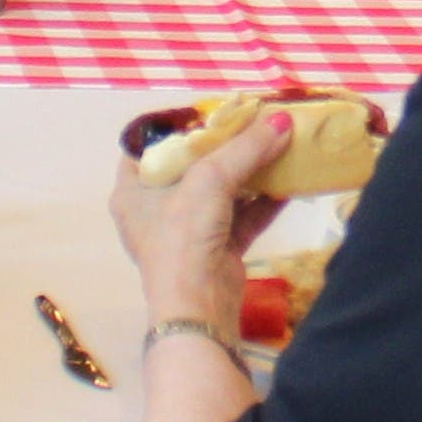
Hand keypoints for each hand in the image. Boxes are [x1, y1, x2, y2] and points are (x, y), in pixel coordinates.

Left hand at [112, 107, 292, 320]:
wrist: (198, 307)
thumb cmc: (184, 236)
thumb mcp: (211, 180)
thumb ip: (246, 148)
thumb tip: (281, 120)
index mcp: (133, 191)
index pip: (147, 148)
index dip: (174, 128)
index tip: (206, 114)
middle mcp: (156, 210)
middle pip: (191, 167)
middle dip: (224, 147)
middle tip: (252, 124)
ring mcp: (188, 231)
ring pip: (221, 192)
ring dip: (250, 172)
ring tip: (277, 146)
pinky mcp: (217, 249)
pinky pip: (242, 216)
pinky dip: (263, 201)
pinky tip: (288, 182)